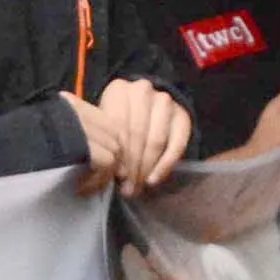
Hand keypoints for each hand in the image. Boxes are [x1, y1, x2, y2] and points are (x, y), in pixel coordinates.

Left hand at [66, 77, 190, 192]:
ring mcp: (165, 101)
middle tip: (126, 188)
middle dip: (131, 165)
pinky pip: (176, 145)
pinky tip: (153, 181)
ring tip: (136, 188)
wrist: (147, 107)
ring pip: (156, 140)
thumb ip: (102, 141)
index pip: (118, 125)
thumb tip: (97, 173)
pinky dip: (164, 165)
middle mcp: (143, 90)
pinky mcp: (182, 115)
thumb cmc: (117, 121)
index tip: (115, 176)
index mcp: (118, 90)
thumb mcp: (104, 125)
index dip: (117, 153)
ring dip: (145, 168)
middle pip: (137, 134)